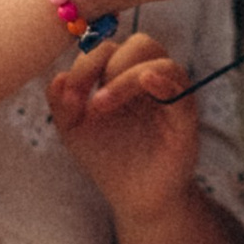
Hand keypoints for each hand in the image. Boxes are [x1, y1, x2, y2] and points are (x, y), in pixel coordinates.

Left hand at [46, 30, 200, 222]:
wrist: (133, 199)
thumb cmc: (107, 160)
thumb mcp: (74, 130)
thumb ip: (62, 102)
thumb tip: (59, 76)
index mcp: (126, 77)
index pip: (111, 48)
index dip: (87, 61)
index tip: (70, 92)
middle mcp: (152, 82)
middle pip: (141, 44)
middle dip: (107, 63)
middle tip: (87, 98)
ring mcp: (171, 99)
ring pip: (162, 63)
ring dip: (125, 76)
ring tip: (100, 105)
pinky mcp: (185, 121)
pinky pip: (181, 91)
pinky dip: (163, 80)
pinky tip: (146, 81)